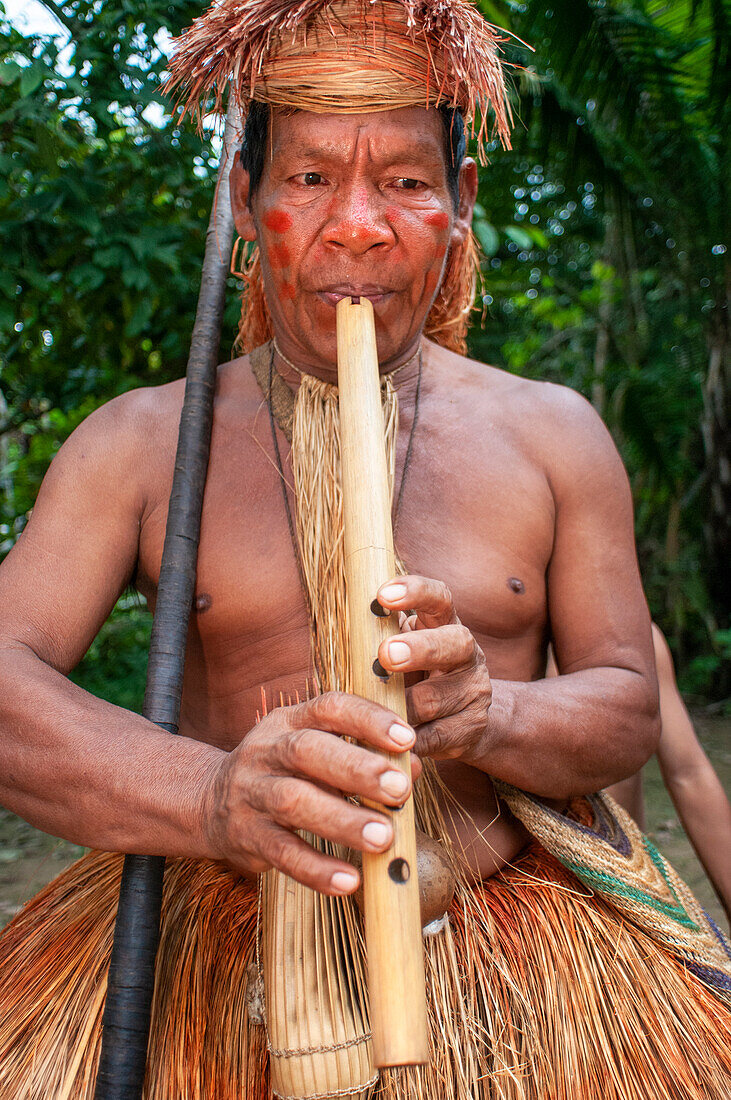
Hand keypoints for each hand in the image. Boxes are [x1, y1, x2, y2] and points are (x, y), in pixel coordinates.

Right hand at [201, 692, 416, 894]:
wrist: (209, 802)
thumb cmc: (284, 772)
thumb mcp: (316, 751)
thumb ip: (363, 756)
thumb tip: (413, 770)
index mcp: (289, 721)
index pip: (328, 708)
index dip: (367, 720)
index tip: (406, 738)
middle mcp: (266, 751)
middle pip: (307, 752)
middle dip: (356, 769)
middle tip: (399, 789)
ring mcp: (251, 793)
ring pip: (293, 802)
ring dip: (342, 820)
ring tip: (383, 838)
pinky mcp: (245, 836)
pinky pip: (281, 853)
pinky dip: (316, 868)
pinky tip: (349, 880)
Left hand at [375, 575, 491, 761]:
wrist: (461, 717)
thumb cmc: (414, 673)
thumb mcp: (402, 647)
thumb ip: (380, 634)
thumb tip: (341, 621)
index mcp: (444, 623)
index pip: (438, 597)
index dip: (415, 592)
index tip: (382, 595)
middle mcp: (466, 652)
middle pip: (453, 643)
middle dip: (419, 649)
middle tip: (385, 654)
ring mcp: (474, 690)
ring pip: (437, 698)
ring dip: (402, 706)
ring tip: (373, 711)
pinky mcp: (472, 727)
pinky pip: (436, 737)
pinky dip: (408, 741)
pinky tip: (388, 743)